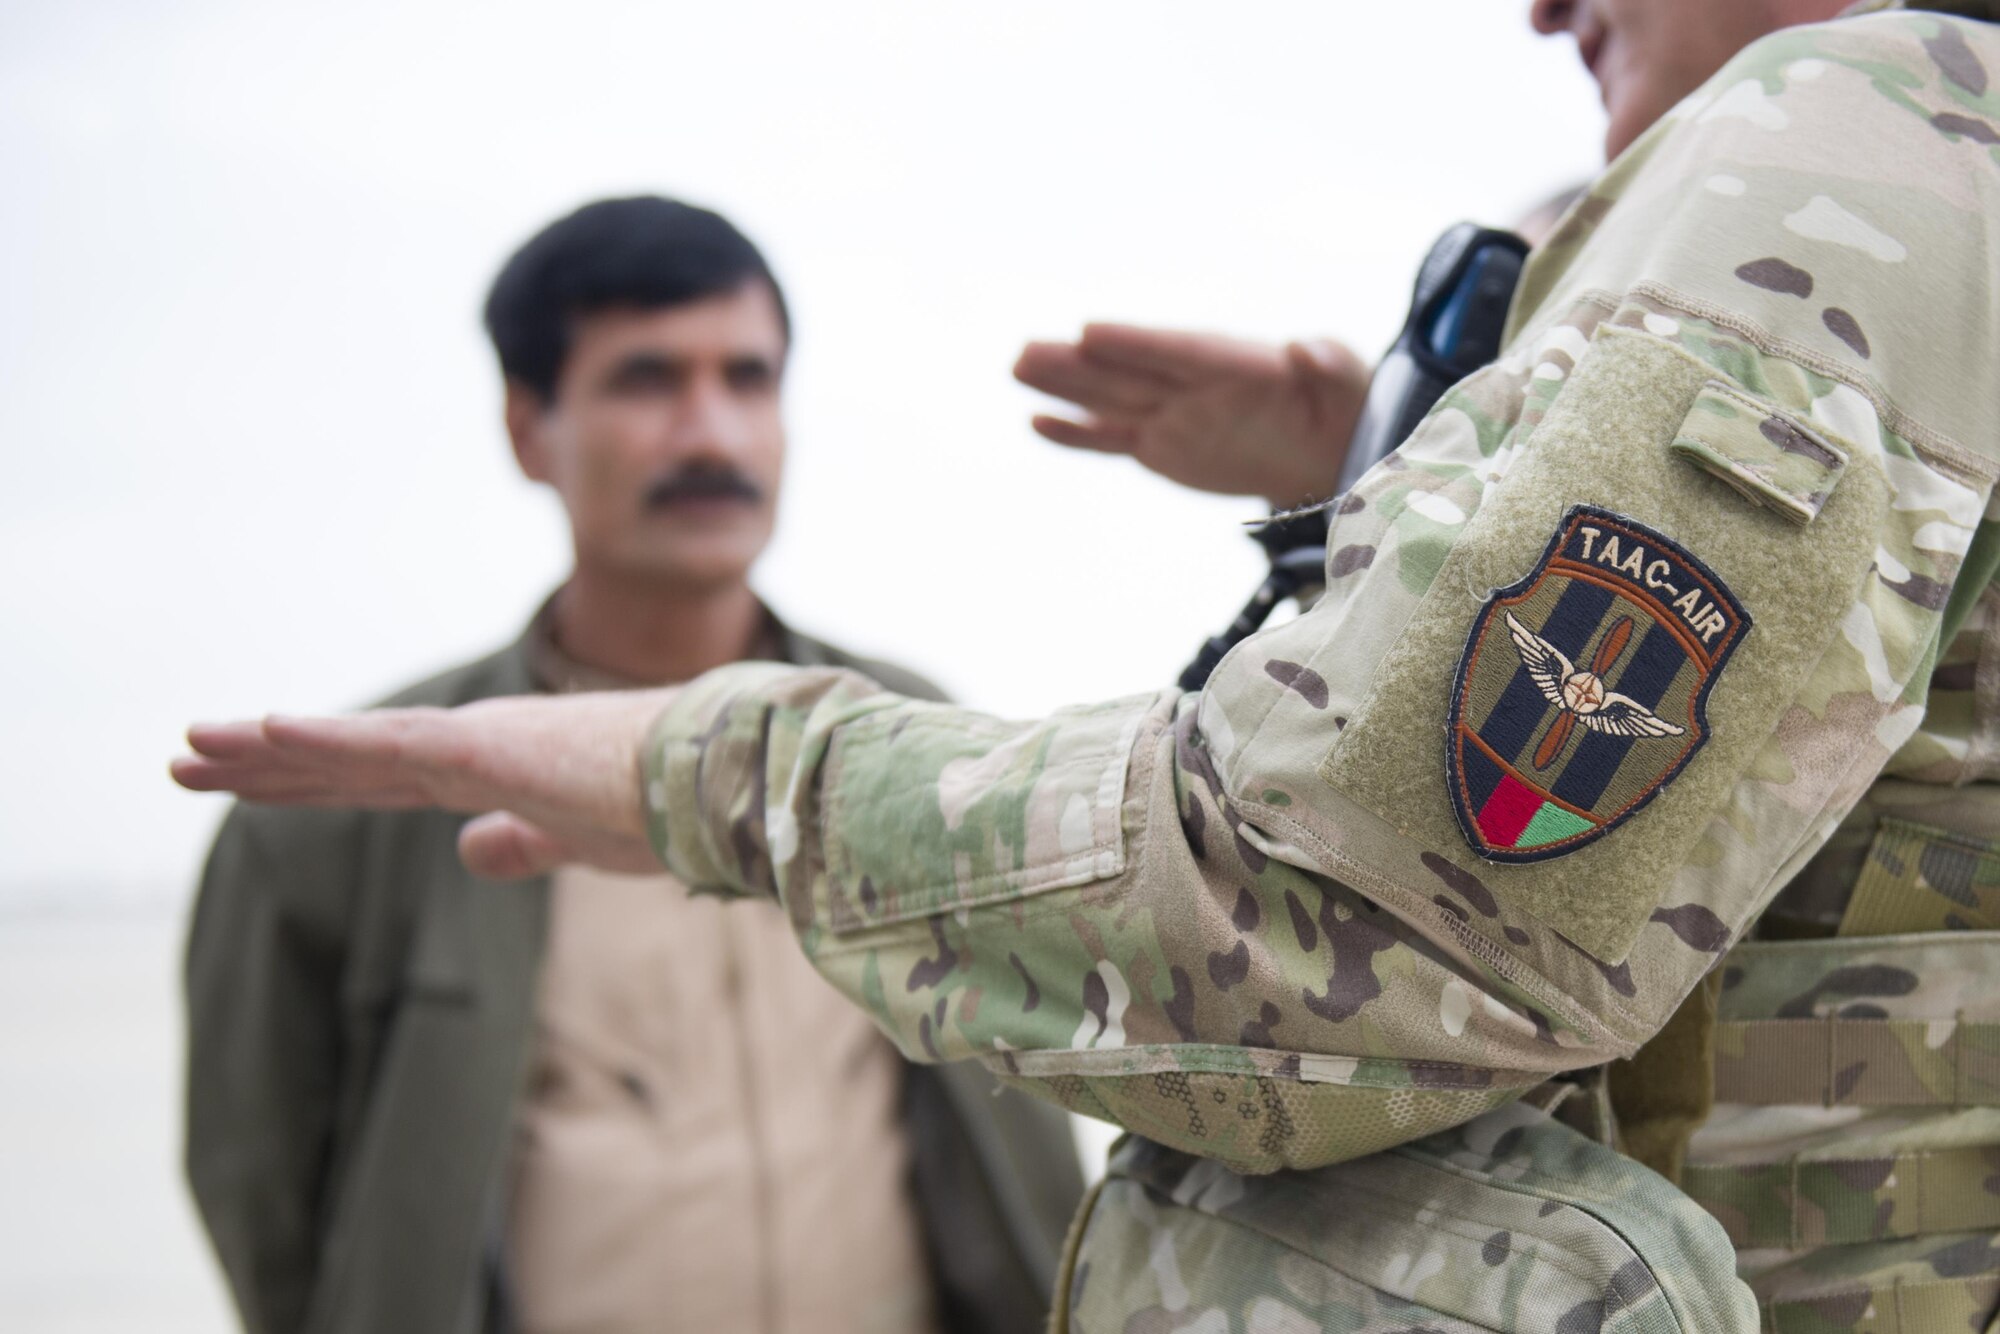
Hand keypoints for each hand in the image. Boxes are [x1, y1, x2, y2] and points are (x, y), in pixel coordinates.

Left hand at [171, 691, 676, 878]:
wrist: (717, 779)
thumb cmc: (663, 809)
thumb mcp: (576, 843)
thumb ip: (525, 844)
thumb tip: (472, 852)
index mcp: (491, 771)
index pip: (378, 779)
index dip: (307, 780)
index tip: (244, 781)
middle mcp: (471, 745)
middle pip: (344, 757)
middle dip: (263, 763)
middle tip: (182, 758)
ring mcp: (475, 741)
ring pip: (348, 746)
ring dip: (265, 748)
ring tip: (189, 748)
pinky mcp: (487, 747)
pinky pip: (389, 744)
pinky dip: (323, 737)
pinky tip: (264, 729)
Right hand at [1014, 323, 1368, 509]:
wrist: (1328, 447)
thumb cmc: (1342, 404)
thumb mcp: (1349, 382)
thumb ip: (1328, 362)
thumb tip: (1305, 347)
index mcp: (1234, 361)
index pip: (1177, 350)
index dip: (1135, 342)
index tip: (1090, 331)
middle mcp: (1191, 384)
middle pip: (1128, 371)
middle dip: (1078, 363)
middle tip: (1027, 351)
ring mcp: (1171, 414)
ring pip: (1109, 400)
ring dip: (1063, 388)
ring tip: (1018, 368)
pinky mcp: (1160, 445)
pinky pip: (1112, 440)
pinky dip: (1077, 435)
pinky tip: (1037, 423)